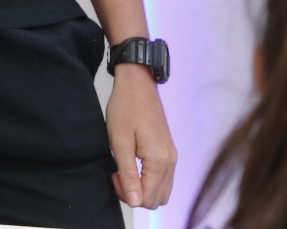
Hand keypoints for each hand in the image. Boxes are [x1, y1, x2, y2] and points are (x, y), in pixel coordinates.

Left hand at [108, 66, 175, 208]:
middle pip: (157, 199)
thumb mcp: (120, 142)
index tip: (114, 176)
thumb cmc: (126, 108)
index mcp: (160, 160)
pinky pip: (164, 178)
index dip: (128, 195)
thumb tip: (135, 202)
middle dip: (136, 195)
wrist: (137, 83)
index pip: (148, 198)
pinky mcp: (169, 151)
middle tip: (117, 175)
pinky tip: (133, 166)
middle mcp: (171, 161)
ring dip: (143, 189)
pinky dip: (149, 180)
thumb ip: (128, 174)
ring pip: (162, 191)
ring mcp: (172, 156)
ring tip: (124, 172)